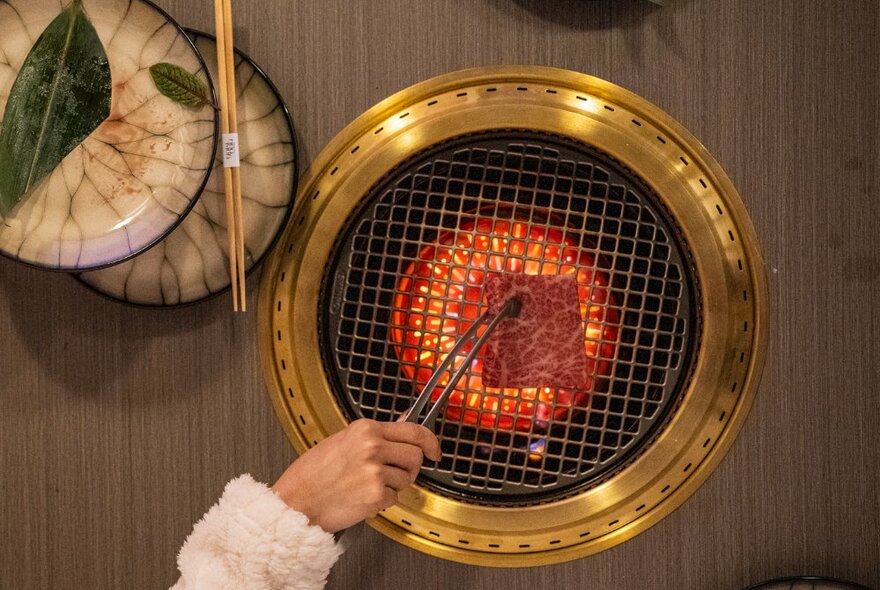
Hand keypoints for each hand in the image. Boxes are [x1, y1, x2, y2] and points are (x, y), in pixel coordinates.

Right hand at [271, 418, 440, 532]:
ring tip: (368, 485)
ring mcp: (375, 471)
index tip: (434, 449)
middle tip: (396, 473)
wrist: (296, 502)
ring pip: (407, 479)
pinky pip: (394, 498)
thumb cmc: (312, 474)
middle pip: (415, 456)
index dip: (430, 441)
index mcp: (365, 429)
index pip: (413, 430)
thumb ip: (373, 436)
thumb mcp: (342, 441)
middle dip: (410, 467)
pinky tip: (362, 496)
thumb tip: (401, 429)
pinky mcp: (376, 495)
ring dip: (393, 485)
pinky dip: (383, 501)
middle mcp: (372, 447)